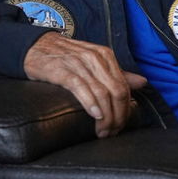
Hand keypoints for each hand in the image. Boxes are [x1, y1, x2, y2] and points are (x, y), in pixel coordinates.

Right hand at [23, 33, 146, 137]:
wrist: (35, 46)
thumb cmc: (66, 57)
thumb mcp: (94, 62)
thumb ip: (117, 73)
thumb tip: (142, 83)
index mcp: (106, 56)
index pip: (124, 87)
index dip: (125, 110)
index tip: (120, 125)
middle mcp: (95, 58)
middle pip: (117, 92)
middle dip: (118, 116)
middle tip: (111, 132)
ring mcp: (79, 63)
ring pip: (102, 93)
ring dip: (105, 116)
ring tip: (102, 131)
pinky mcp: (62, 70)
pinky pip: (81, 88)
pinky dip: (91, 103)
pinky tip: (95, 115)